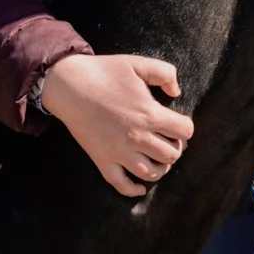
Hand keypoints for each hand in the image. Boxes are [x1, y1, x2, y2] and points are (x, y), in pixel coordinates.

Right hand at [39, 54, 194, 197]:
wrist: (69, 85)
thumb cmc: (104, 71)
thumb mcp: (138, 63)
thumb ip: (164, 73)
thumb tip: (176, 92)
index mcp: (149, 113)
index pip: (184, 131)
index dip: (185, 127)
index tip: (177, 123)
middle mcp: (137, 137)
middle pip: (171, 155)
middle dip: (175, 147)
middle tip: (167, 140)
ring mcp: (119, 152)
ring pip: (151, 173)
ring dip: (160, 167)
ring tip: (157, 158)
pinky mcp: (102, 160)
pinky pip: (121, 184)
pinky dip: (134, 190)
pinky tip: (141, 187)